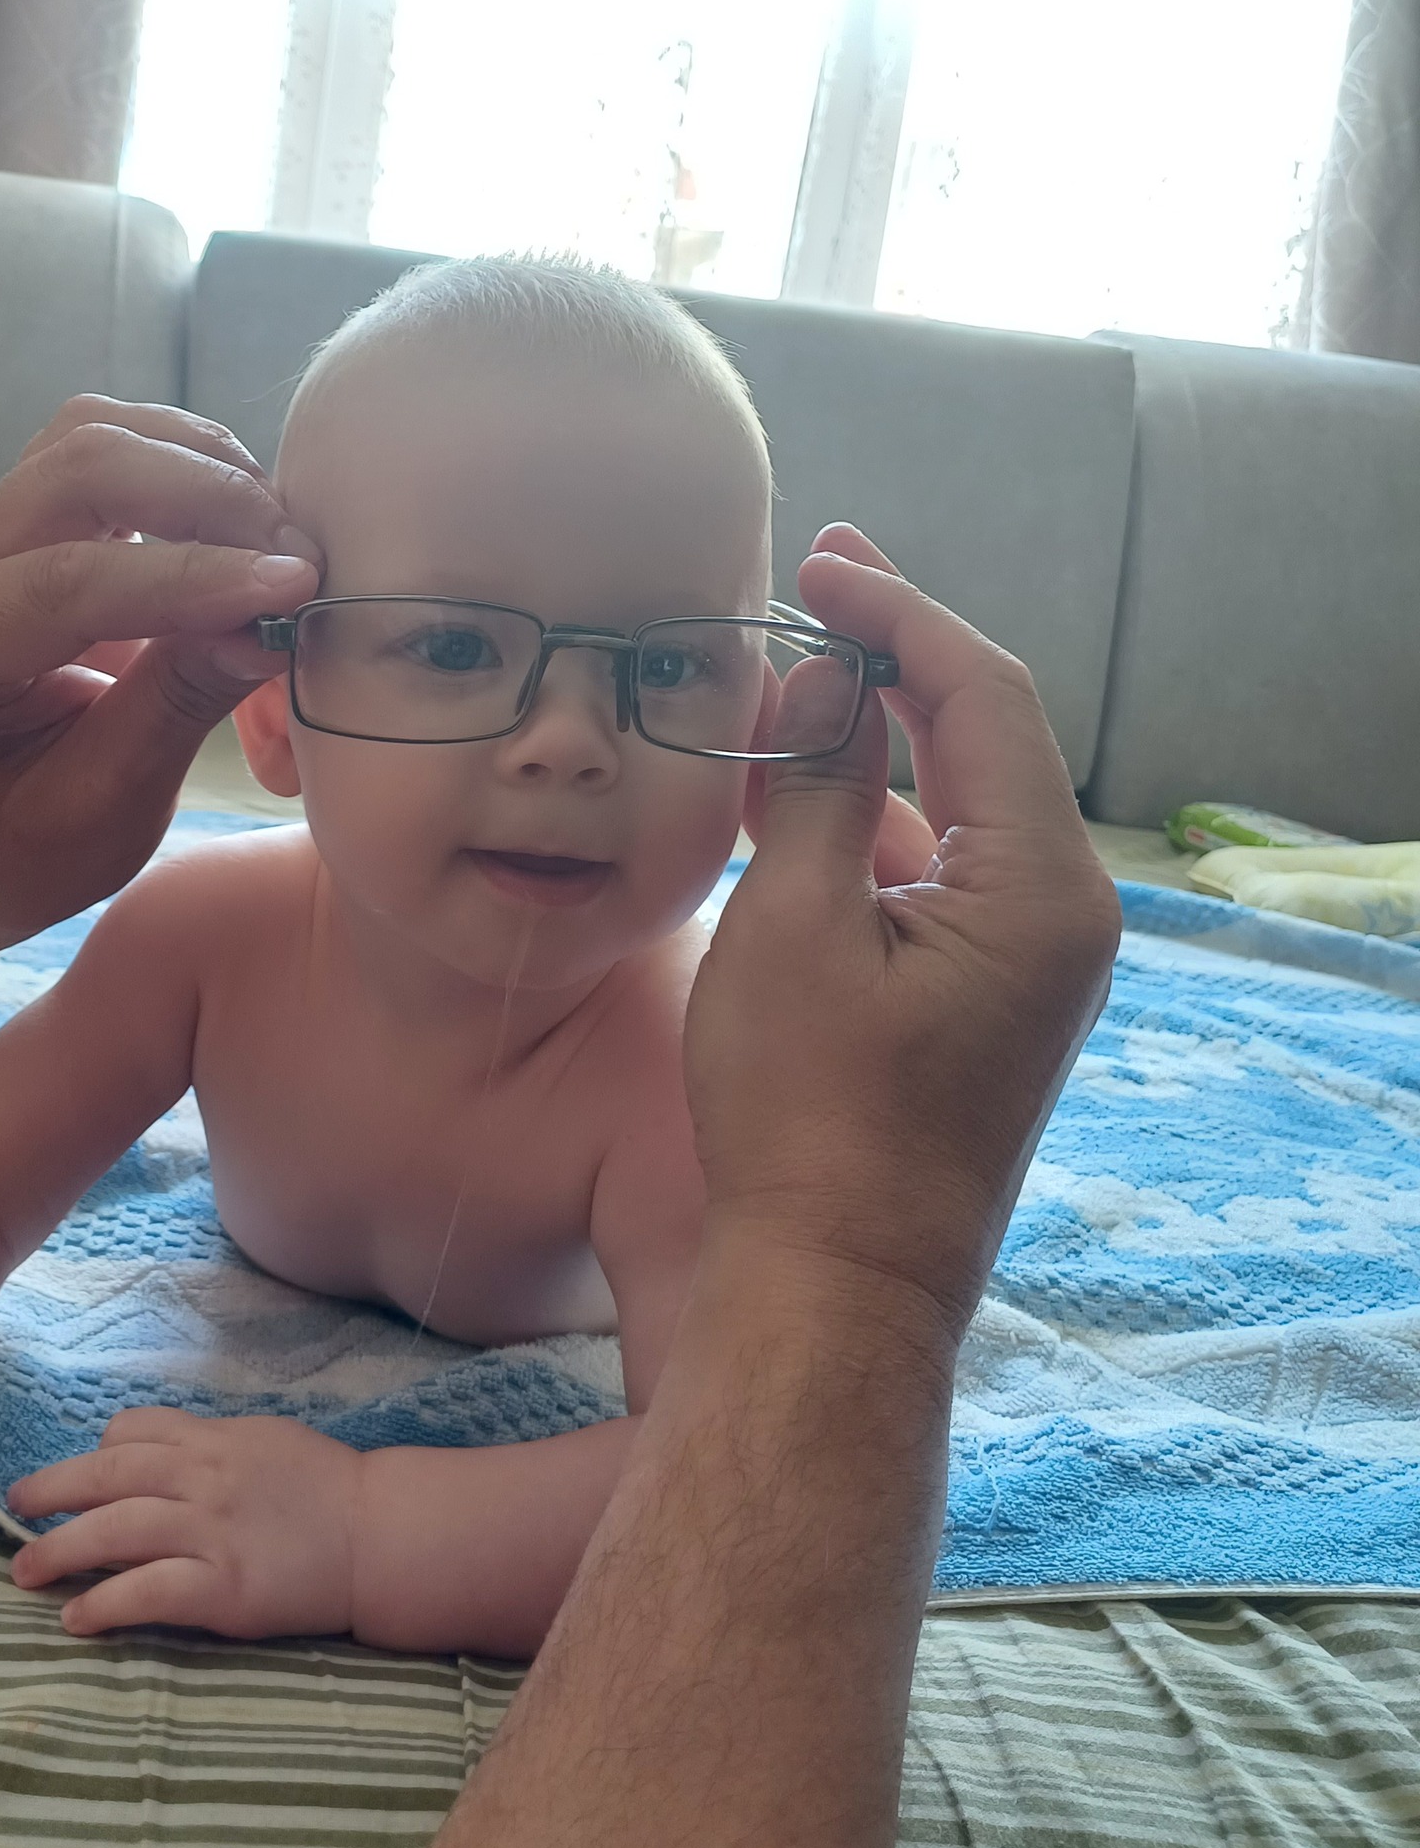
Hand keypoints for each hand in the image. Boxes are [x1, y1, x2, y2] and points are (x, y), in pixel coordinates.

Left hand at [0, 399, 321, 961]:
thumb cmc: (12, 850)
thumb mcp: (100, 813)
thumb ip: (175, 708)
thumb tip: (270, 624)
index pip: (66, 581)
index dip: (191, 576)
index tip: (295, 589)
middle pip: (82, 465)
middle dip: (209, 499)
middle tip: (302, 567)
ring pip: (98, 433)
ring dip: (205, 470)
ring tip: (280, 546)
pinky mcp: (27, 513)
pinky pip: (112, 445)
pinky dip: (192, 469)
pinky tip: (244, 530)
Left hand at [8, 1409, 361, 1639]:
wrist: (378, 1535)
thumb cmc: (327, 1489)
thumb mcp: (265, 1441)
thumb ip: (210, 1445)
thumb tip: (160, 1452)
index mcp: (213, 1439)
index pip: (132, 1432)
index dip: (94, 1453)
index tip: (75, 1476)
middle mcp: (202, 1478)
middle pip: (107, 1477)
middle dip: (51, 1492)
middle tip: (15, 1509)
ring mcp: (210, 1533)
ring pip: (115, 1532)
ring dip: (60, 1552)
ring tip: (24, 1572)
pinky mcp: (223, 1588)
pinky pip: (148, 1592)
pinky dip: (105, 1604)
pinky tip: (77, 1620)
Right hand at [686, 524, 1120, 1349]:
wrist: (835, 1283)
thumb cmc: (807, 1117)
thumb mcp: (793, 927)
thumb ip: (818, 784)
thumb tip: (828, 677)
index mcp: (1041, 885)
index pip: (982, 695)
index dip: (899, 615)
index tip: (818, 564)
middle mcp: (1060, 909)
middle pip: (984, 733)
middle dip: (896, 650)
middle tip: (821, 568)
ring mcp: (1030, 954)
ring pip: (956, 798)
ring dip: (874, 732)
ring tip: (787, 663)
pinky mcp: (986, 990)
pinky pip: (937, 866)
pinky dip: (870, 813)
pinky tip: (794, 778)